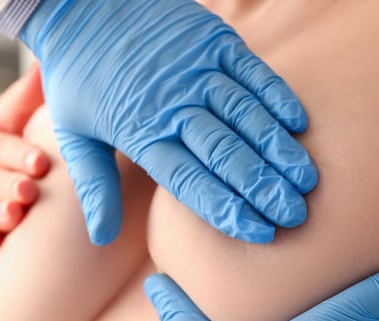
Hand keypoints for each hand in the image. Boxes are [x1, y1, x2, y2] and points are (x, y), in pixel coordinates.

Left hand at [21, 0, 317, 245]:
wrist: (81, 5)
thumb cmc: (77, 76)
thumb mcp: (73, 134)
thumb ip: (94, 186)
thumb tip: (101, 238)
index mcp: (139, 133)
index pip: (189, 180)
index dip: (225, 208)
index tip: (257, 232)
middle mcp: (172, 104)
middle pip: (225, 153)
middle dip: (262, 188)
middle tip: (294, 215)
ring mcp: (195, 69)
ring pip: (245, 115)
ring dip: (277, 149)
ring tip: (305, 180)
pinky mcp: (212, 39)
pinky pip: (252, 72)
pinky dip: (277, 97)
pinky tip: (299, 124)